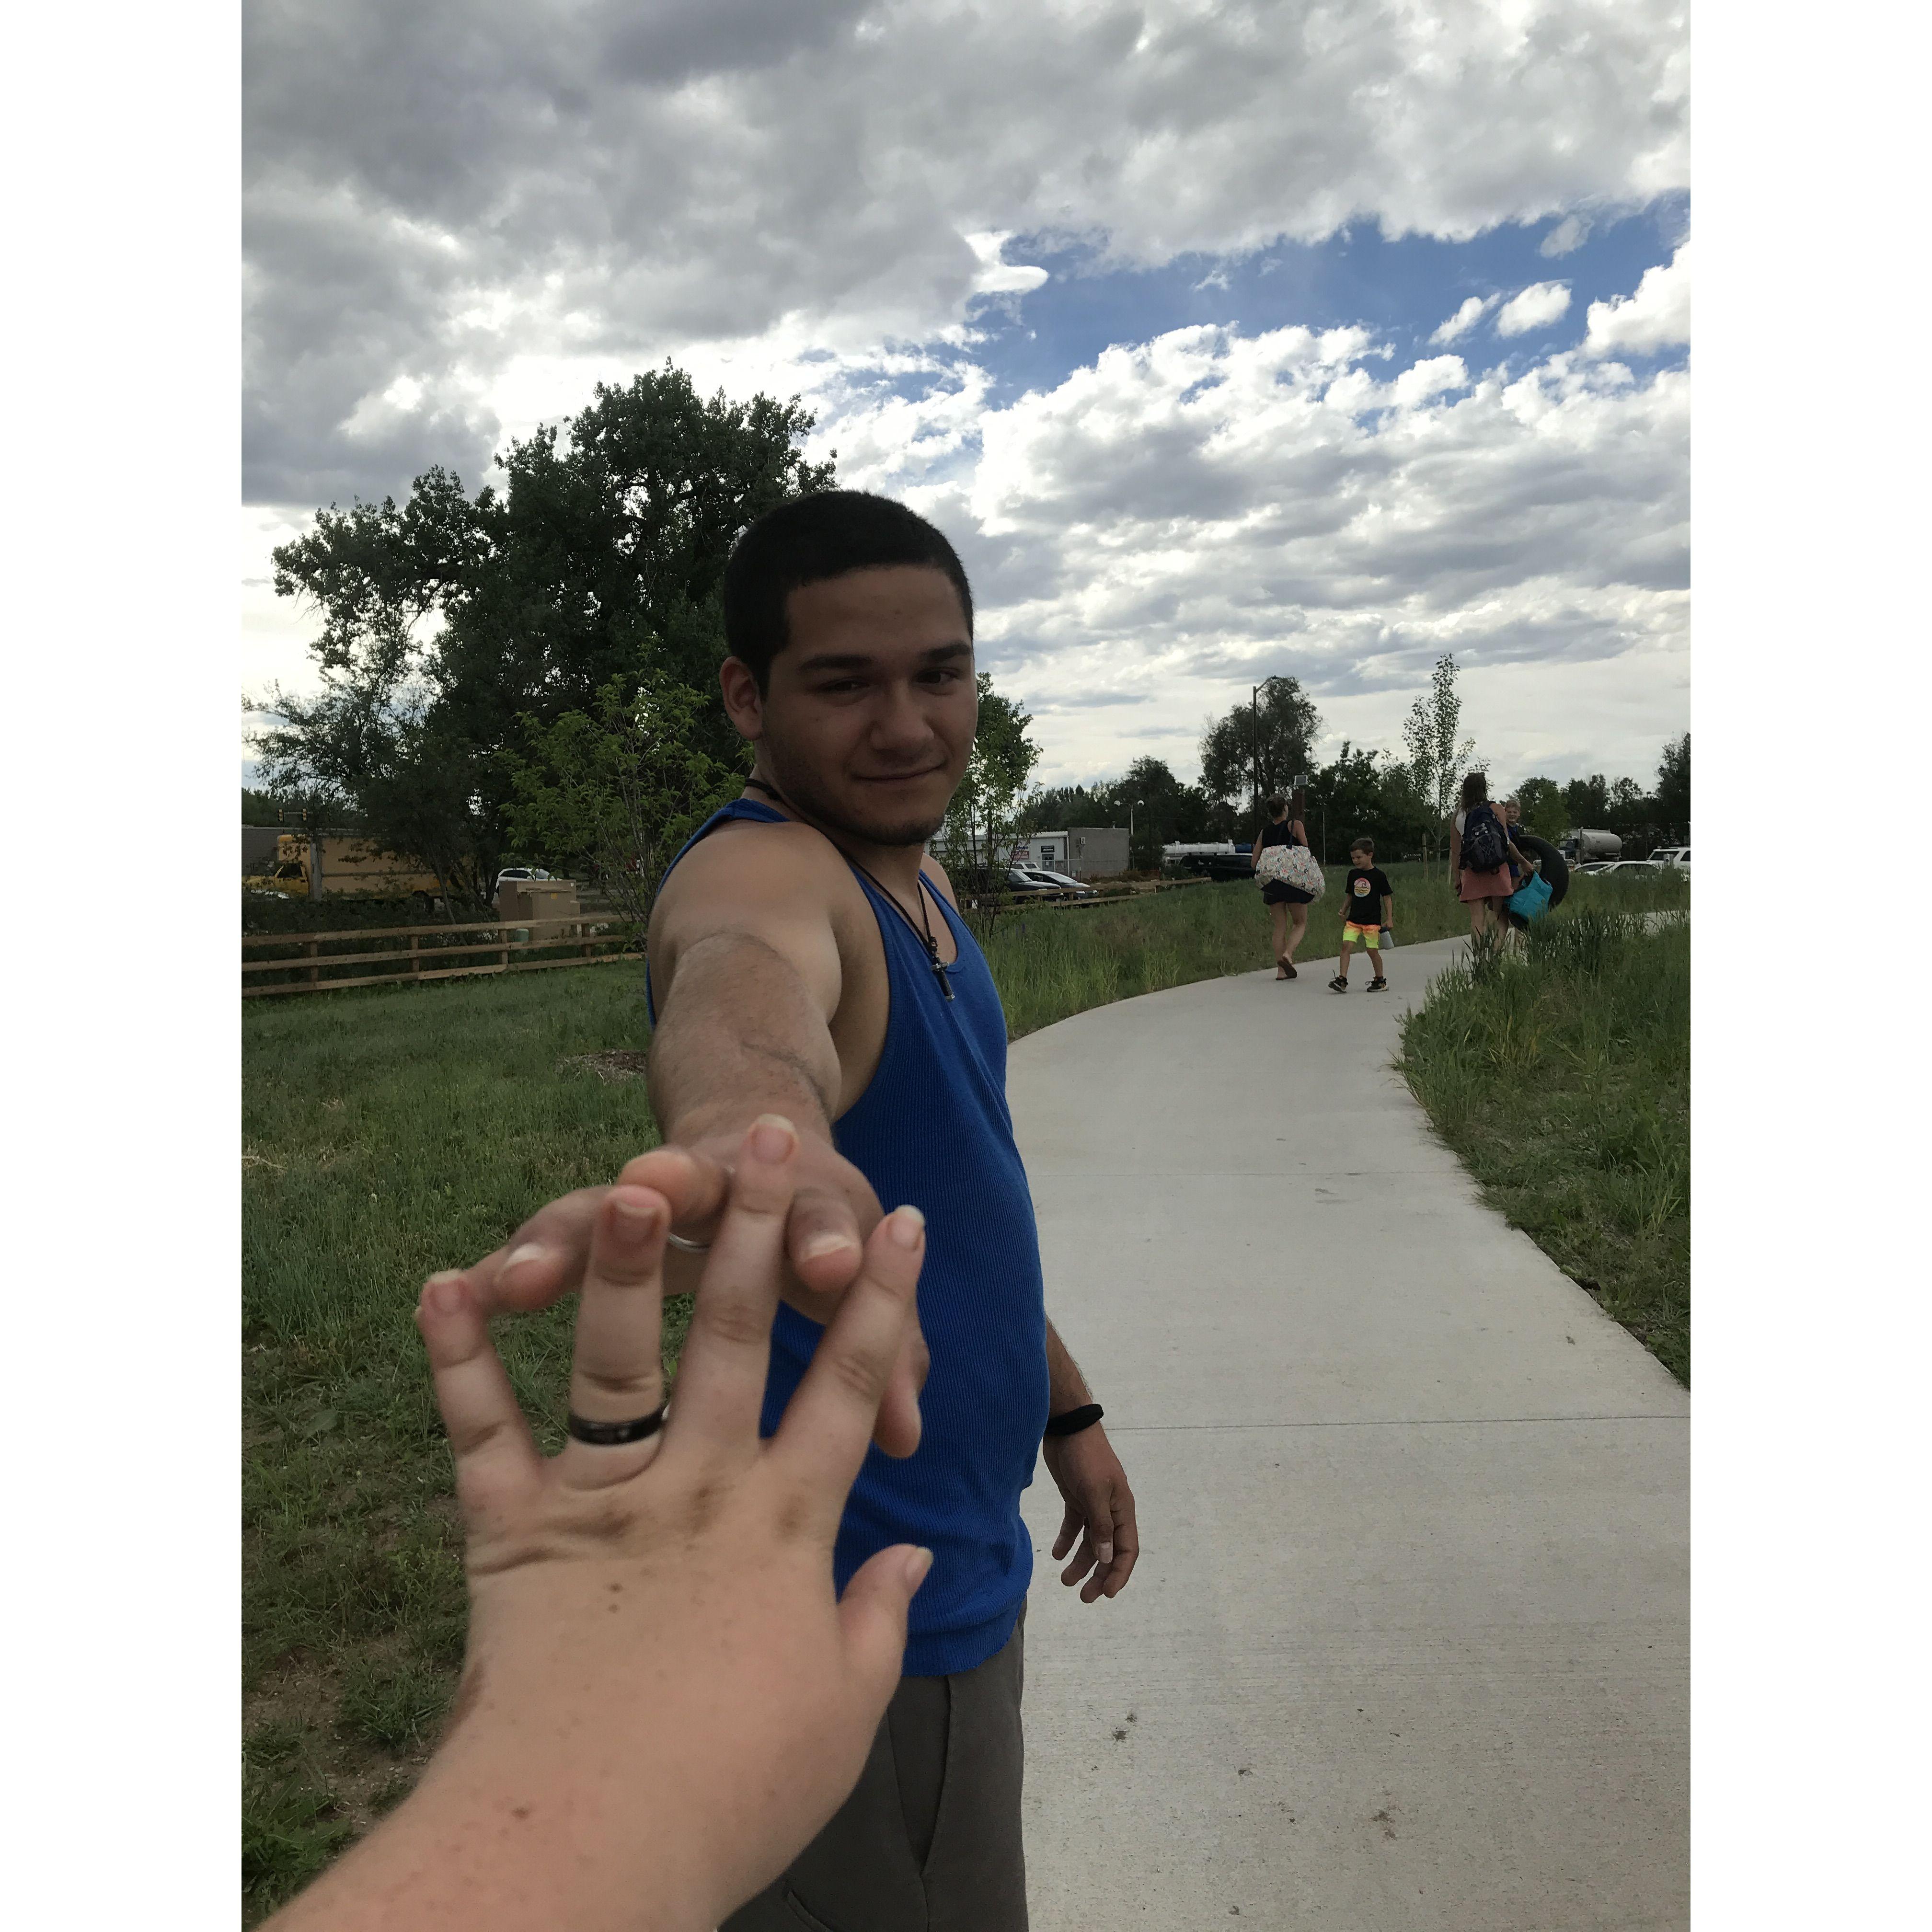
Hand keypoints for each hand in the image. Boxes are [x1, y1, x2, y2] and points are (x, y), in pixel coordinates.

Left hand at [272, 1116, 933, 1931]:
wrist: (589, 1849)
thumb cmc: (733, 1794)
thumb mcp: (842, 1716)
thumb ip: (878, 1621)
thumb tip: (907, 1553)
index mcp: (786, 1527)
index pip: (849, 1386)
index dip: (880, 1299)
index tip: (900, 1221)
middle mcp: (702, 1489)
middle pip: (738, 1335)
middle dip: (760, 1229)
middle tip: (772, 1138)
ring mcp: (605, 1503)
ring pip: (618, 1360)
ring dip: (623, 1262)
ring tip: (631, 1175)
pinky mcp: (512, 1533)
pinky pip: (479, 1433)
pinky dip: (457, 1358)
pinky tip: (444, 1282)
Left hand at [1043, 1425, 1139, 1603]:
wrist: (1067, 1426)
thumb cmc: (1085, 1458)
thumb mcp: (1094, 1492)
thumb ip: (1101, 1526)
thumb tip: (1107, 1559)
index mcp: (1122, 1509)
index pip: (1127, 1549)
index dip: (1119, 1573)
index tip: (1107, 1594)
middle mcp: (1111, 1510)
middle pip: (1108, 1551)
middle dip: (1099, 1575)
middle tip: (1084, 1597)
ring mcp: (1092, 1504)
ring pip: (1090, 1542)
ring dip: (1080, 1562)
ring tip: (1064, 1581)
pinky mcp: (1075, 1497)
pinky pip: (1074, 1526)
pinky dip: (1066, 1541)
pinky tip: (1056, 1554)